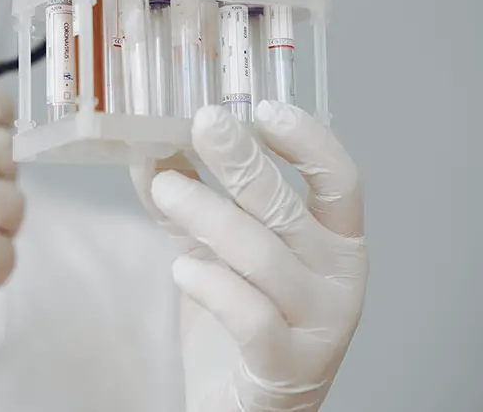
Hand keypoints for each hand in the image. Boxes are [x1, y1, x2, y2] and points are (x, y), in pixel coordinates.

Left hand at [131, 101, 366, 411]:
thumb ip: (190, 202)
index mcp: (335, 241)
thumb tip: (150, 148)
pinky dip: (210, 284)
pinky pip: (250, 315)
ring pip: (261, 254)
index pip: (339, 178)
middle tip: (201, 124)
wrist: (246, 404)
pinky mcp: (289, 366)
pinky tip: (180, 267)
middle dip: (242, 160)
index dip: (306, 138)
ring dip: (205, 213)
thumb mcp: (215, 248)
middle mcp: (340, 278)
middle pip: (290, 206)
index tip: (260, 108)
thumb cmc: (240, 319)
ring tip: (164, 188)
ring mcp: (321, 325)